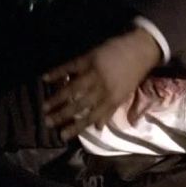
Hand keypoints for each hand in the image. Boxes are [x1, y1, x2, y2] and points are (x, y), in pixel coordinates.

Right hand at [42, 27, 161, 139]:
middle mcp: (102, 88)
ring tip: (44, 107)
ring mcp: (95, 72)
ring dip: (57, 98)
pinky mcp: (89, 58)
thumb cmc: (133, 74)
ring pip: (72, 88)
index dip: (76, 127)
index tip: (62, 135)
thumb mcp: (125, 94)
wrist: (141, 50)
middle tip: (47, 122)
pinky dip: (57, 72)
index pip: (92, 117)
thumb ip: (110, 110)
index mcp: (112, 98)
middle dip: (62, 115)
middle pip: (79, 105)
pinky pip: (70, 67)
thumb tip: (98, 127)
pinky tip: (45, 78)